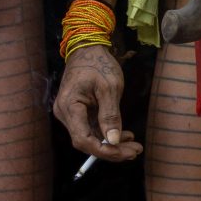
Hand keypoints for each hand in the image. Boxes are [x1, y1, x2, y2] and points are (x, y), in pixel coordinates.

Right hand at [52, 45, 139, 161]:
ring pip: (90, 137)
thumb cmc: (98, 63)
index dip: (104, 151)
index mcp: (70, 107)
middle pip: (86, 141)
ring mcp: (70, 113)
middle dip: (111, 150)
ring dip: (112, 144)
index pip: (83, 139)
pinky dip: (107, 134)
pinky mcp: (77, 112)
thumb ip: (110, 115)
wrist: (87, 47)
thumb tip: (114, 141)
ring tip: (133, 145)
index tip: (125, 152)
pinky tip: (124, 135)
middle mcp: (65, 113)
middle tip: (135, 151)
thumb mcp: (109, 88)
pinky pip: (91, 128)